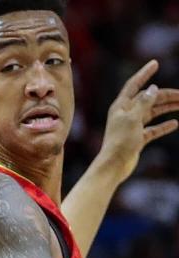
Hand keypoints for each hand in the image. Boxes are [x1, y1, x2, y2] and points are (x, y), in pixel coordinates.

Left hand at [98, 59, 178, 183]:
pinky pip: (153, 129)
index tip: (155, 63)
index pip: (134, 85)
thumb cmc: (120, 142)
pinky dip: (164, 126)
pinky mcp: (137, 138)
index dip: (144, 73)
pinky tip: (175, 123)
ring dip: (167, 108)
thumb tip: (153, 88)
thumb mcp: (133, 119)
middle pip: (148, 99)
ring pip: (153, 112)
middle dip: (165, 95)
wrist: (114, 165)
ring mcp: (132, 126)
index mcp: (121, 106)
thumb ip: (144, 103)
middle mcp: (126, 114)